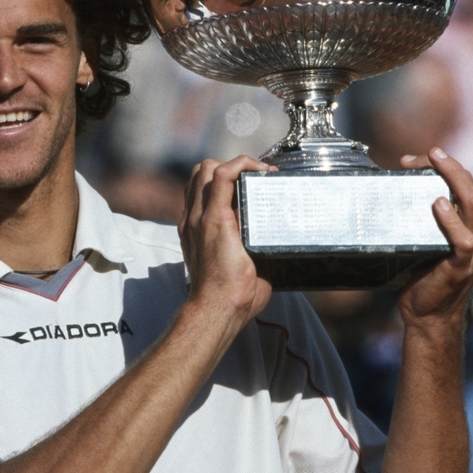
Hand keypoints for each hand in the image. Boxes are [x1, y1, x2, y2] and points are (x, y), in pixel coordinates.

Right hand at [178, 157, 274, 325]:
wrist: (217, 308)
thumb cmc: (229, 297)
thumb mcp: (239, 267)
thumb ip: (251, 253)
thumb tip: (279, 255)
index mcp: (195, 230)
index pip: (199, 191)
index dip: (222, 181)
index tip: (249, 187)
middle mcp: (193, 219)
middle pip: (199, 174)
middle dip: (227, 168)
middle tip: (256, 180)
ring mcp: (200, 216)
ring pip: (206, 168)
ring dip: (234, 165)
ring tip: (259, 175)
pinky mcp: (215, 217)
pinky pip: (222, 174)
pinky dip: (241, 164)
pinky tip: (260, 170)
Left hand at [398, 148, 472, 328]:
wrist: (428, 315)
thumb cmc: (425, 275)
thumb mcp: (427, 240)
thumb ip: (422, 218)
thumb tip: (395, 189)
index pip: (466, 184)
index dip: (445, 167)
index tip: (416, 160)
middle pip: (471, 188)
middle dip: (449, 166)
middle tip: (429, 152)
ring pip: (472, 204)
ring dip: (454, 179)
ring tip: (435, 163)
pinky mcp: (462, 264)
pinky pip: (463, 238)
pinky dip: (451, 219)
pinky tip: (438, 204)